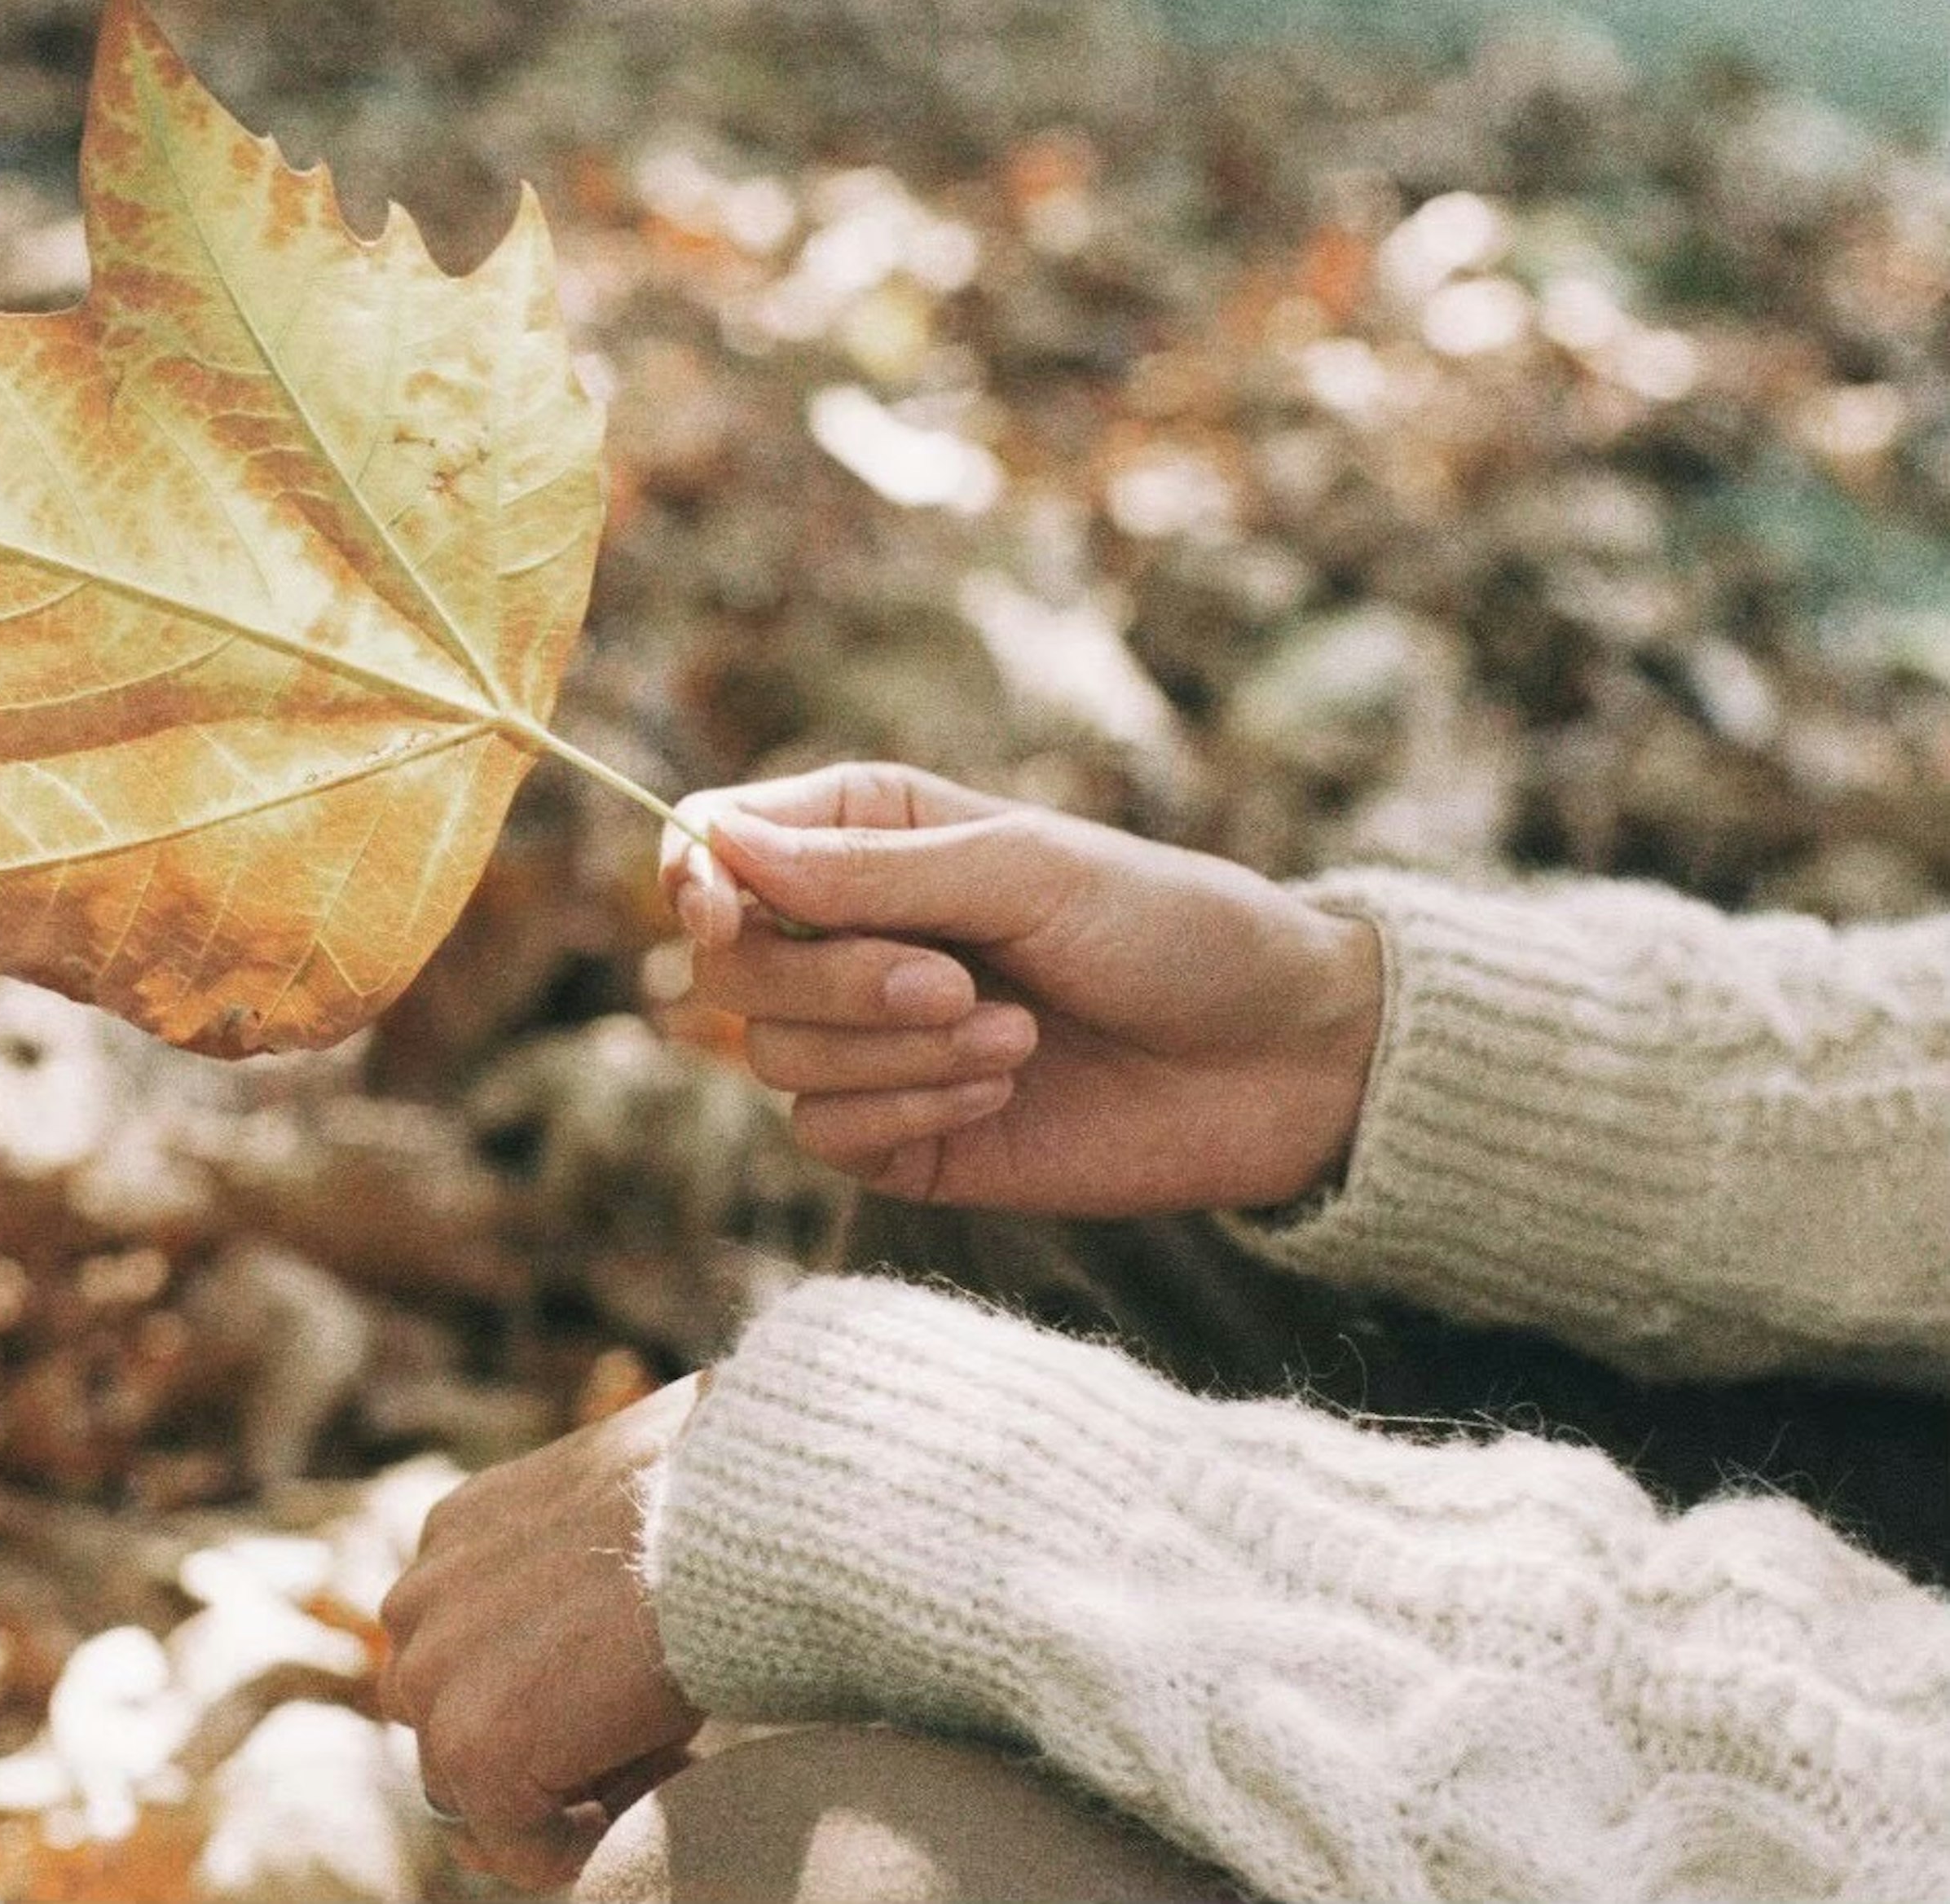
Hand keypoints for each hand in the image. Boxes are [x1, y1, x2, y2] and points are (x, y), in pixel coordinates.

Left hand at [378, 1376, 706, 1889]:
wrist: (728, 1527)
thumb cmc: (706, 1509)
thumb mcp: (606, 1521)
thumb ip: (566, 1580)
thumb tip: (578, 1664)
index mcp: (454, 1535)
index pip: (459, 1656)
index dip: (542, 1695)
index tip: (624, 1695)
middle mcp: (419, 1601)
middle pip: (452, 1723)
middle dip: (538, 1748)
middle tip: (647, 1732)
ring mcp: (434, 1678)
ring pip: (479, 1790)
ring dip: (563, 1794)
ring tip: (662, 1752)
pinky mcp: (472, 1750)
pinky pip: (518, 1844)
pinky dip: (586, 1847)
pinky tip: (665, 1780)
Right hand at [660, 762, 1381, 1216]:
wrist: (1280, 1061)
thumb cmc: (1170, 929)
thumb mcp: (1024, 869)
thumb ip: (867, 870)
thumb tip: (719, 845)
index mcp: (867, 837)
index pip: (713, 842)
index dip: (692, 875)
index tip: (720, 907)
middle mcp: (849, 937)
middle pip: (728, 969)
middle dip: (832, 983)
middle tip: (954, 981)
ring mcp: (868, 1044)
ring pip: (775, 1059)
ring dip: (898, 1053)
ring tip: (1017, 1037)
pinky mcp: (897, 1136)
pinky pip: (825, 1135)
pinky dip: (911, 1110)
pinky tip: (1003, 1090)